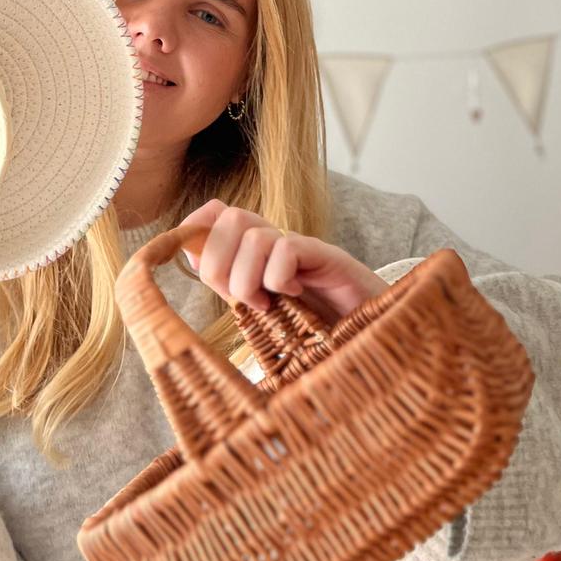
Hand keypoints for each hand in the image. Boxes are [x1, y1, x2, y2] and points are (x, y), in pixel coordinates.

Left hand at [178, 198, 387, 325]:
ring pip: (252, 234)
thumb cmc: (314, 332)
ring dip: (248, 279)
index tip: (203, 269)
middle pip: (229, 219)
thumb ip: (231, 283)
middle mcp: (278, 242)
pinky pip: (286, 248)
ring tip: (268, 303)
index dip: (197, 231)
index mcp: (257, 253)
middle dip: (219, 265)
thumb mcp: (264, 310)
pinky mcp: (328, 257)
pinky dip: (278, 278)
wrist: (368, 346)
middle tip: (243, 299)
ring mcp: (303, 247)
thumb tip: (191, 256)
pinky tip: (293, 295)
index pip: (215, 214)